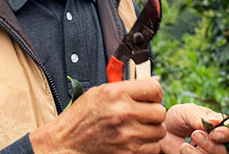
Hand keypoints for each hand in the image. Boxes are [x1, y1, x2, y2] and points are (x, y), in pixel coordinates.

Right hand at [30, 77, 166, 153]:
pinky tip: (135, 140)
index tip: (150, 97)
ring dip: (152, 129)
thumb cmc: (82, 116)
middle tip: (143, 114)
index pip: (155, 88)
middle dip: (153, 112)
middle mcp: (123, 113)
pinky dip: (148, 145)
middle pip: (160, 111)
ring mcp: (127, 135)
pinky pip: (154, 148)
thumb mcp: (100, 92)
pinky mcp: (129, 153)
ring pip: (159, 131)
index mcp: (116, 93)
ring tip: (138, 127)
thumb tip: (156, 81)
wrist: (67, 142)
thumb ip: (127, 87)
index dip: (154, 93)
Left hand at [160, 103, 228, 153]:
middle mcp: (219, 142)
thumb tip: (218, 121)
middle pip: (227, 150)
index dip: (228, 133)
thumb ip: (200, 117)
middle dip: (211, 145)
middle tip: (195, 135)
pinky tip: (182, 149)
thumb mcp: (186, 112)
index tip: (214, 133)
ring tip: (184, 145)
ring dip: (200, 153)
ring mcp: (210, 153)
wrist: (162, 130)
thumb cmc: (177, 118)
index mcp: (220, 126)